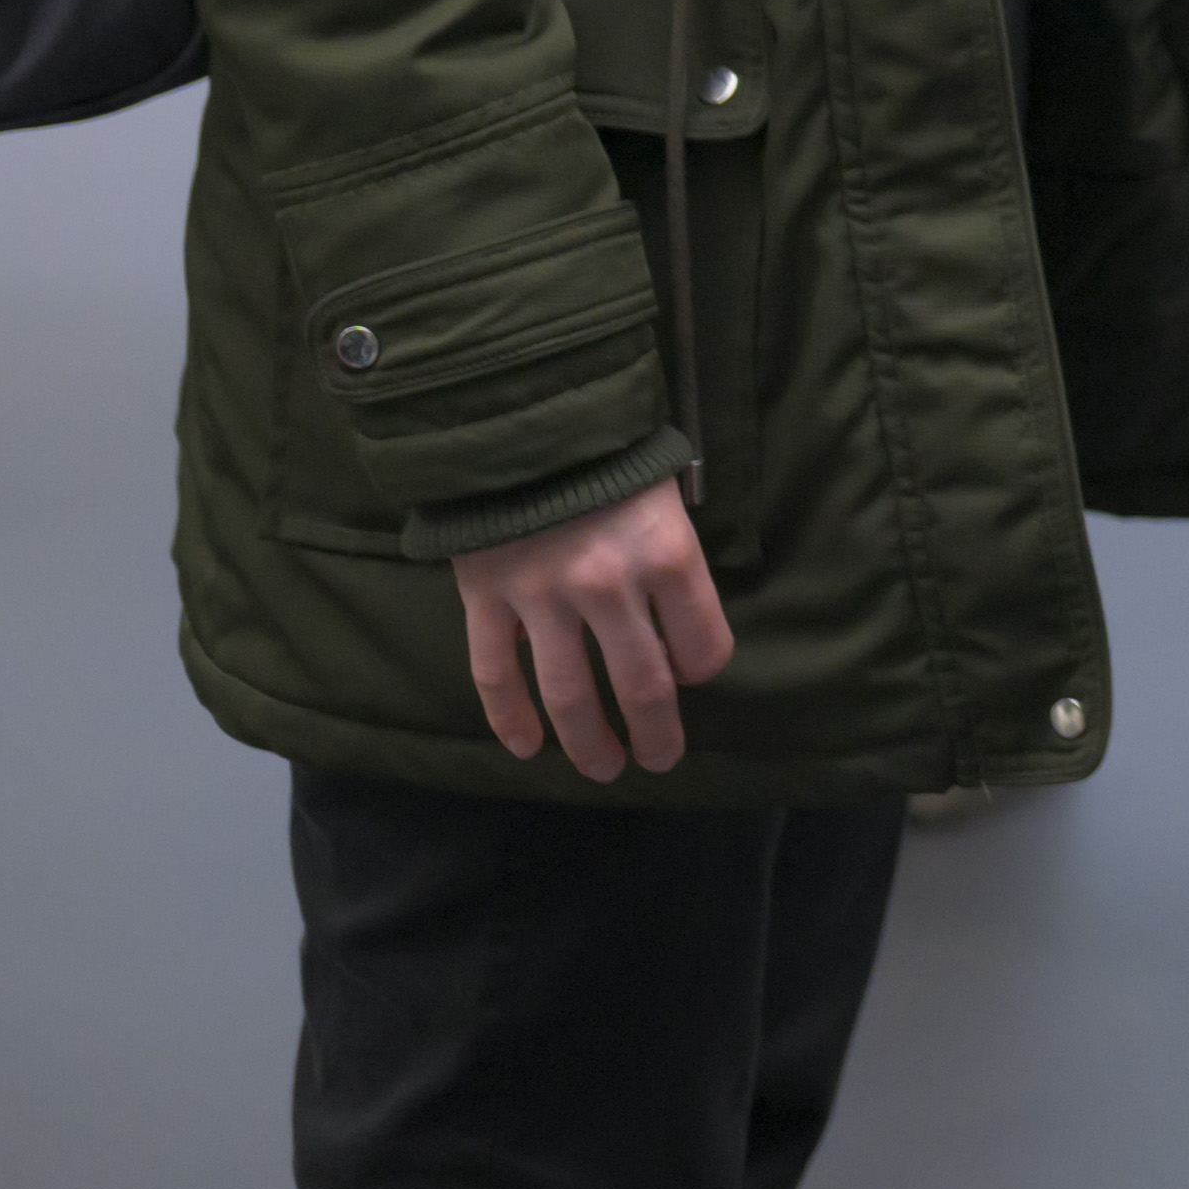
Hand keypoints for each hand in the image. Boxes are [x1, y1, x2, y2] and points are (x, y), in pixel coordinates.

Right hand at [455, 478, 731, 778]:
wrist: (521, 418)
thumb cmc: (611, 455)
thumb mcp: (668, 496)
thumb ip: (673, 562)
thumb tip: (678, 631)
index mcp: (668, 556)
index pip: (701, 645)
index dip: (701, 669)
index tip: (693, 676)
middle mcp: (610, 586)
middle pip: (641, 685)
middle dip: (655, 733)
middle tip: (660, 760)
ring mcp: (542, 598)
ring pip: (569, 693)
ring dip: (588, 742)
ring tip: (604, 770)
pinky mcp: (486, 599)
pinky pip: (495, 674)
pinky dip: (510, 719)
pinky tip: (526, 749)